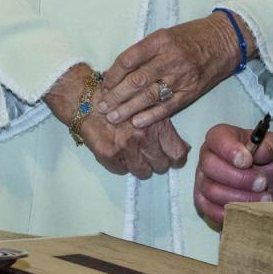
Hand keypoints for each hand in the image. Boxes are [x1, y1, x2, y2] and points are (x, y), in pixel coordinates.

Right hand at [44, 64, 189, 176]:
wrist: (88, 101)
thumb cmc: (121, 102)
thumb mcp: (148, 108)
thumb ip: (164, 127)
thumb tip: (184, 147)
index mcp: (157, 124)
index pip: (177, 152)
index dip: (177, 159)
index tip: (173, 159)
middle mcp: (143, 137)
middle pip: (161, 165)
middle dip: (159, 163)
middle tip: (153, 157)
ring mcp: (125, 148)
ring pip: (143, 172)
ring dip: (142, 167)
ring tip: (137, 157)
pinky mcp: (108, 155)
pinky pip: (122, 171)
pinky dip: (123, 166)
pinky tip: (120, 154)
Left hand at [97, 14, 253, 128]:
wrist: (225, 40)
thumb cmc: (191, 36)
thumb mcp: (166, 35)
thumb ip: (144, 52)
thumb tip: (117, 72)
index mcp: (160, 40)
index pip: (129, 59)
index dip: (113, 74)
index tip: (103, 85)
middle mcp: (171, 58)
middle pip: (137, 80)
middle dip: (116, 95)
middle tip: (102, 107)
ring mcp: (182, 76)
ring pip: (150, 95)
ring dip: (128, 108)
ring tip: (113, 117)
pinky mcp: (191, 91)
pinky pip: (168, 106)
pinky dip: (151, 115)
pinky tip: (137, 122)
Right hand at [194, 124, 272, 224]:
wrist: (267, 184)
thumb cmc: (267, 160)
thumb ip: (270, 145)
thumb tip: (259, 151)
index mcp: (222, 136)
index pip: (217, 138)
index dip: (230, 150)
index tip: (247, 161)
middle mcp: (208, 156)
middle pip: (211, 166)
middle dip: (239, 178)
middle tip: (262, 183)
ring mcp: (202, 179)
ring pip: (211, 190)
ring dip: (239, 198)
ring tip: (262, 198)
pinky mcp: (203, 200)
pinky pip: (209, 209)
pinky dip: (229, 212)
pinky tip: (247, 210)